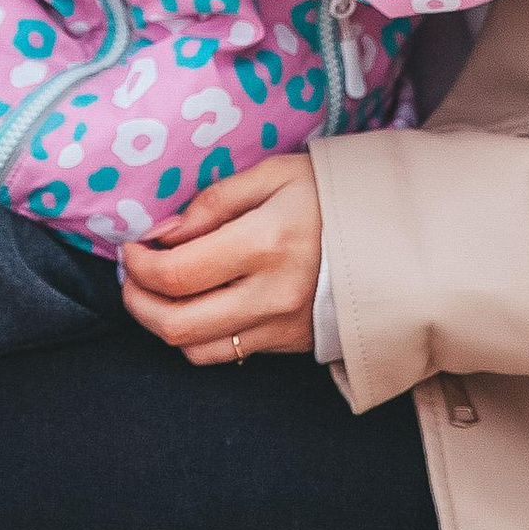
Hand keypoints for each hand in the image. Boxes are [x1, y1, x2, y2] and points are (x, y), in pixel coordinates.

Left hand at [120, 155, 323, 362]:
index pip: (176, 274)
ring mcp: (280, 328)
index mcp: (264, 244)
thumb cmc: (330, 195)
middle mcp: (269, 296)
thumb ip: (214, 201)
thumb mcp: (275, 175)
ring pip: (194, 349)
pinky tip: (195, 307)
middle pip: (175, 324)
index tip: (132, 245)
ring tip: (156, 293)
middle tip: (132, 276)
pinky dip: (197, 336)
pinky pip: (225, 354)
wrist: (396, 238)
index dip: (139, 265)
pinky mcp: (288, 346)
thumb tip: (164, 232)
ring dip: (161, 324)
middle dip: (137, 301)